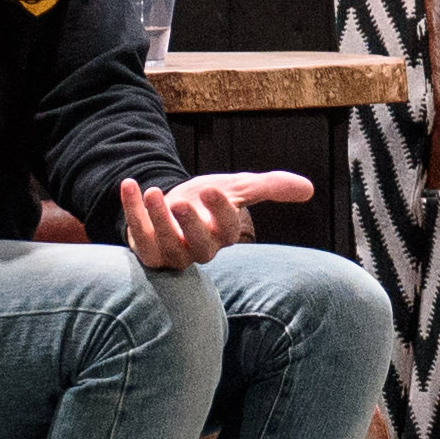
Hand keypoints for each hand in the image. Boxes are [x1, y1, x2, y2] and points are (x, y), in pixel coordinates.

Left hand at [114, 170, 309, 272]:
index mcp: (223, 236)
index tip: (212, 189)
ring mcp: (171, 253)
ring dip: (156, 220)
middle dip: (190, 225)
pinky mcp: (146, 250)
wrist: (171, 206)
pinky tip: (129, 185)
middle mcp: (199, 250)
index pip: (227, 230)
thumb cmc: (207, 201)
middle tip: (181, 203)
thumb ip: (270, 187)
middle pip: (198, 246)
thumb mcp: (238, 187)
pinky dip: (131, 211)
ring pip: (165, 246)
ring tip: (152, 191)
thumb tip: (309, 189)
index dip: (221, 211)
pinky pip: (138, 237)